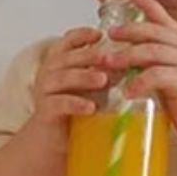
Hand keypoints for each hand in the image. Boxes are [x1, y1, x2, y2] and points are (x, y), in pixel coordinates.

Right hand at [30, 27, 106, 141]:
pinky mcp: (46, 111)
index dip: (82, 35)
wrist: (52, 140)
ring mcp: (45, 92)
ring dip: (84, 77)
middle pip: (67, 58)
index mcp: (59, 63)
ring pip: (63, 78)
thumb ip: (102, 74)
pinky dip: (76, 104)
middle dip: (89, 56)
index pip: (67, 42)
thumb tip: (131, 66)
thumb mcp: (88, 88)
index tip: (100, 34)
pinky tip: (91, 107)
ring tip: (102, 80)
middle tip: (109, 58)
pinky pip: (60, 104)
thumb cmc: (73, 110)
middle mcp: (49, 73)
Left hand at [103, 0, 176, 135]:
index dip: (149, 5)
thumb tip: (133, 58)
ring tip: (109, 62)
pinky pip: (156, 76)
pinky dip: (139, 82)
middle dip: (129, 30)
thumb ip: (160, 60)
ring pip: (151, 51)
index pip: (165, 18)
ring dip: (127, 56)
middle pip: (153, 31)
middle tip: (110, 33)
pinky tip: (128, 90)